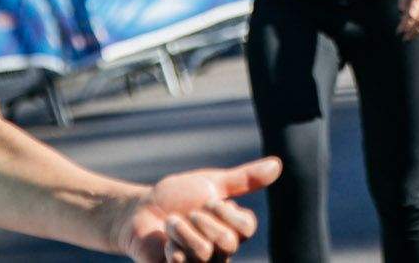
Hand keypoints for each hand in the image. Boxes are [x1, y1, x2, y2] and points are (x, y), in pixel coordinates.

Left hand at [113, 157, 280, 261]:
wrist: (140, 212)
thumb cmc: (177, 197)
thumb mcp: (211, 183)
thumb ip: (244, 179)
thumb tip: (278, 165)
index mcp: (234, 227)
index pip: (247, 227)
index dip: (225, 211)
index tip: (208, 200)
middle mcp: (222, 250)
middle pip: (227, 242)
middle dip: (201, 221)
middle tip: (187, 212)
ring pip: (205, 253)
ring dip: (182, 231)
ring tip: (171, 224)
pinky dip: (171, 248)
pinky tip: (166, 245)